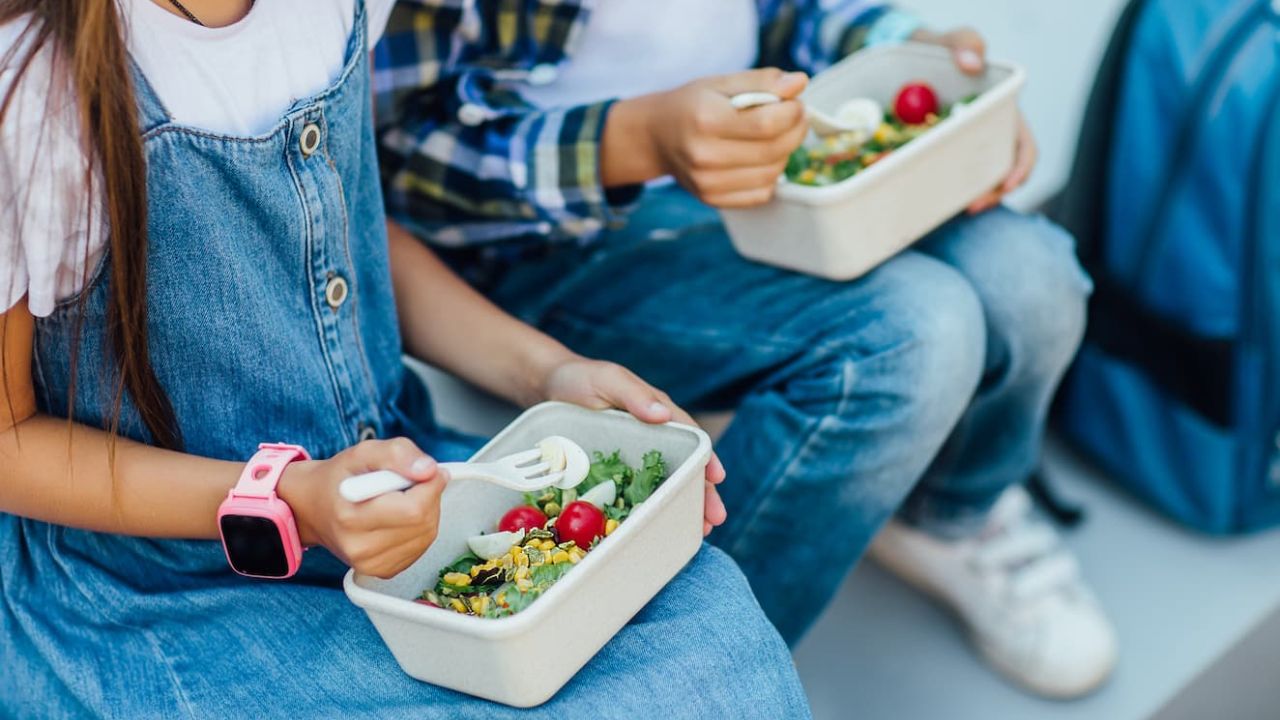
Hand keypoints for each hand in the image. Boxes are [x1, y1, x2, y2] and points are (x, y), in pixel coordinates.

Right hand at [278, 439, 447, 578]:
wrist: (315, 508)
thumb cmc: (340, 478)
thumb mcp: (364, 452)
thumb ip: (397, 454)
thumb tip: (429, 470)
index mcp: (350, 518)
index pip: (414, 509)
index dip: (429, 485)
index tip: (426, 471)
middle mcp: (359, 548)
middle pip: (423, 523)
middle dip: (428, 496)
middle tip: (410, 482)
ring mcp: (371, 564)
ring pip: (427, 534)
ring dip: (426, 511)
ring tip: (401, 498)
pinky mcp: (383, 571)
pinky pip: (421, 546)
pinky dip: (419, 528)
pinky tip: (400, 517)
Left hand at [541, 356, 727, 535]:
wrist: (546, 388)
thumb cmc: (581, 379)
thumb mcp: (608, 380)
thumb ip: (633, 394)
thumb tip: (664, 415)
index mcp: (658, 413)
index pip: (690, 438)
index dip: (705, 458)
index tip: (717, 478)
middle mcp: (653, 437)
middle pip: (684, 467)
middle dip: (702, 493)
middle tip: (714, 520)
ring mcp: (634, 458)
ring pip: (664, 484)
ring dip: (682, 506)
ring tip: (699, 532)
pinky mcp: (614, 472)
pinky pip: (635, 493)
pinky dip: (650, 510)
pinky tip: (657, 528)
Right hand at [607, 68, 809, 207]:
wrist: (657, 137)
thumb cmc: (692, 105)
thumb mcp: (720, 83)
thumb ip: (762, 81)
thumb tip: (799, 83)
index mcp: (706, 119)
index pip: (767, 123)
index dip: (792, 113)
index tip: (795, 103)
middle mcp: (704, 155)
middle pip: (773, 150)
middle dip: (796, 131)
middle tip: (795, 117)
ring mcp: (707, 182)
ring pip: (772, 173)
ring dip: (786, 153)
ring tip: (777, 136)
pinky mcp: (712, 199)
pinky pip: (761, 193)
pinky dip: (771, 175)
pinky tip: (762, 158)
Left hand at [911, 26, 1037, 211]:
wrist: (913, 60)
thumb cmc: (940, 49)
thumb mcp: (952, 41)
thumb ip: (965, 42)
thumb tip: (972, 64)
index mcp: (1004, 113)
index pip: (1024, 147)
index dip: (1021, 168)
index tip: (1007, 184)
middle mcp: (993, 134)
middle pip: (1006, 172)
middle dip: (996, 192)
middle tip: (974, 205)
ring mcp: (971, 147)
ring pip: (983, 181)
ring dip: (978, 197)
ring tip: (961, 209)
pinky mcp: (949, 156)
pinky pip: (957, 179)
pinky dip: (953, 192)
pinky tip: (940, 201)